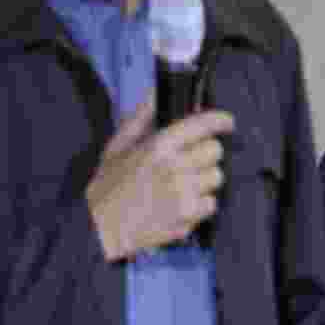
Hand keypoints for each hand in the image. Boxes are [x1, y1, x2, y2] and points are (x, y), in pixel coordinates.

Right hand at [85, 95, 234, 260]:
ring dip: (205, 179)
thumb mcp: (117, 147)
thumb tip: (154, 95)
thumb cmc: (107, 188)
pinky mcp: (186, 216)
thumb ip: (140, 119)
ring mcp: (182, 193)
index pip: (202, 125)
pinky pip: (211, 203)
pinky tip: (182, 204)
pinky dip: (201, 204)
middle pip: (215, 150)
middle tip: (192, 160)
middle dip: (207, 153)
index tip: (227, 122)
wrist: (98, 229)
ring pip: (216, 176)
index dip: (220, 120)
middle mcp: (174, 167)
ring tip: (184, 184)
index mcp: (158, 147)